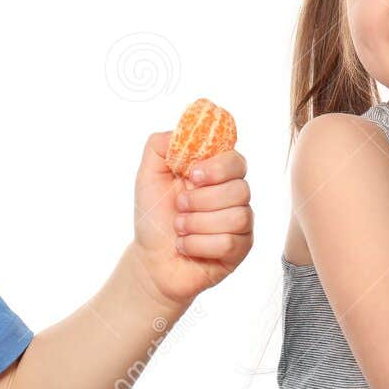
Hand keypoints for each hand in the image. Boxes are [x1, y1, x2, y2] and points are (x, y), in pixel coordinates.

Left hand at [130, 132, 253, 305]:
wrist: (150, 260)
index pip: (236, 159)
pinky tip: (185, 246)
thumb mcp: (148, 176)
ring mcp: (240, 223)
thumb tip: (185, 128)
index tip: (193, 175)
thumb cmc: (153, 217)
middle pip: (240, 188)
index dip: (218, 166)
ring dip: (197, 223)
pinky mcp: (239, 249)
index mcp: (217, 175)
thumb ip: (161, 145)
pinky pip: (230, 242)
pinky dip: (198, 244)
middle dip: (201, 200)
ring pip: (237, 216)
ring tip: (179, 229)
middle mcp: (234, 196)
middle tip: (179, 207)